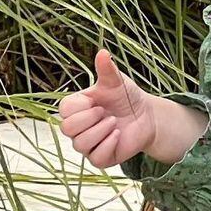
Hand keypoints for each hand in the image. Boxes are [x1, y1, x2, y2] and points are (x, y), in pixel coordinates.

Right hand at [58, 48, 157, 168]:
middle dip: (89, 119)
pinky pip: (96, 157)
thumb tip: (103, 52)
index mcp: (77, 108)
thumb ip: (107, 70)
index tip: (96, 100)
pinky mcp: (99, 159)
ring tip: (115, 122)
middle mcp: (78, 128)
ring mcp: (87, 145)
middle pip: (67, 128)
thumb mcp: (117, 82)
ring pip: (81, 143)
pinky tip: (118, 135)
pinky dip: (109, 144)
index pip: (63, 110)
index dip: (80, 105)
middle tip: (106, 112)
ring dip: (101, 131)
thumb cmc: (126, 98)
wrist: (147, 117)